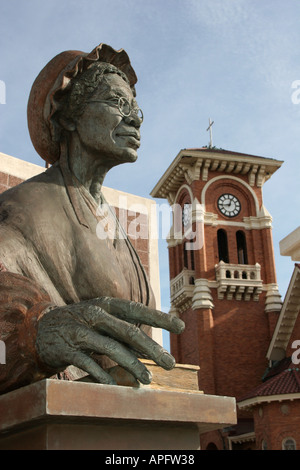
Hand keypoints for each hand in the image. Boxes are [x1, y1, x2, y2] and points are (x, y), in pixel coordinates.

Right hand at [36, 297, 184, 385]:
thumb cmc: (80, 324)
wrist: (40, 329)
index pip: (137, 309)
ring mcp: (80, 331)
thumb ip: (122, 329)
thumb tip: (149, 347)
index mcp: (106, 305)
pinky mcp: (67, 349)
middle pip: (128, 332)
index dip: (159, 317)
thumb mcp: (101, 319)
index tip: (181, 327)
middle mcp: (94, 314)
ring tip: (147, 380)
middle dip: (152, 349)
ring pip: (112, 348)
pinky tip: (116, 385)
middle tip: (170, 363)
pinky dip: (103, 374)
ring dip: (132, 366)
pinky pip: (89, 364)